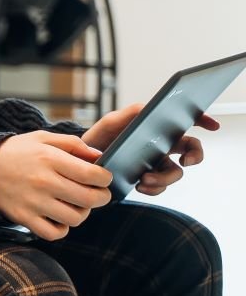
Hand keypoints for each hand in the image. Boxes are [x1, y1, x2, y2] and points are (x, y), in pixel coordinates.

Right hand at [0, 131, 113, 239]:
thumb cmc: (15, 152)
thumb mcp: (42, 138)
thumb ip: (72, 143)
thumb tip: (98, 156)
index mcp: (50, 159)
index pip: (92, 175)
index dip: (105, 178)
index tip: (102, 178)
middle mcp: (43, 182)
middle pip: (89, 199)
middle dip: (101, 197)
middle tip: (97, 194)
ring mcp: (33, 202)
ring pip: (75, 218)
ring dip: (82, 213)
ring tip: (75, 205)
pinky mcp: (24, 217)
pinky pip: (54, 233)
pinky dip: (62, 229)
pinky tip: (58, 218)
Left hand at [81, 102, 216, 197]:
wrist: (82, 162)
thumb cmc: (99, 137)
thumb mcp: (111, 121)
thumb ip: (131, 113)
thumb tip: (149, 107)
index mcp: (157, 129)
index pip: (185, 122)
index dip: (203, 120)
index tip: (213, 125)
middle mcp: (162, 147)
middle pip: (191, 151)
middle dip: (195, 157)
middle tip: (186, 161)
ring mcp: (156, 165)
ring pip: (175, 173)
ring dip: (164, 178)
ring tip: (144, 179)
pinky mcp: (146, 181)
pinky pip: (159, 188)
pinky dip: (153, 188)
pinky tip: (139, 185)